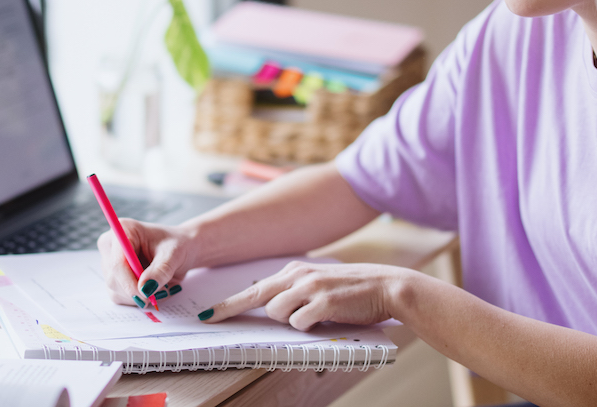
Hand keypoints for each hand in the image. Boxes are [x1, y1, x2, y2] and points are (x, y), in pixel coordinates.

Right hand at [97, 219, 201, 307]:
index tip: (147, 295)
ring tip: (161, 285)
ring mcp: (109, 262)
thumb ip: (160, 271)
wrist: (182, 249)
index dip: (130, 283)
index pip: (118, 263)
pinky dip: (138, 298)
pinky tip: (152, 288)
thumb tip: (144, 289)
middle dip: (138, 291)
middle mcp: (111, 245)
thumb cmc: (178, 245)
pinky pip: (119, 297)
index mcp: (125, 230)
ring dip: (140, 296)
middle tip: (161, 290)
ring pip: (116, 291)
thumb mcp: (174, 255)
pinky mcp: (113, 277)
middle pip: (114, 279)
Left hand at [201, 261, 413, 329]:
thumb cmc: (354, 290)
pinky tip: (325, 320)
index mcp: (296, 270)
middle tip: (211, 319)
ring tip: (313, 317)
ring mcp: (309, 287)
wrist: (387, 286)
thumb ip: (296, 291)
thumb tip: (272, 308)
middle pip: (256, 296)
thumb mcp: (320, 283)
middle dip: (231, 309)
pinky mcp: (322, 302)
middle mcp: (299, 275)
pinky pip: (299, 322)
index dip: (231, 302)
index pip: (256, 288)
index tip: (209, 313)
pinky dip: (308, 327)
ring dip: (290, 320)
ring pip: (277, 312)